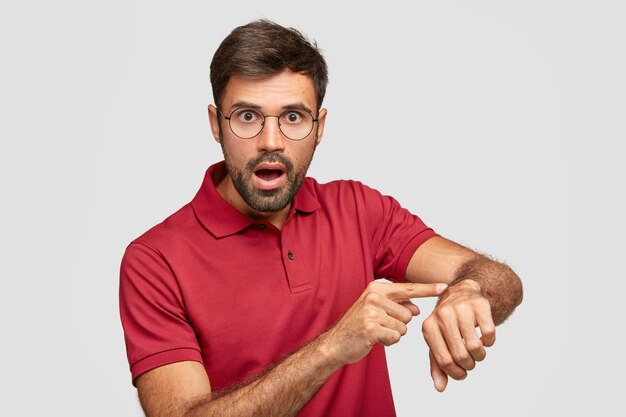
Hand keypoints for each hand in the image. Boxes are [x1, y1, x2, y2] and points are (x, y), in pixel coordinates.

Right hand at [321, 281, 446, 366]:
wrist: (335, 343)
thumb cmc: (358, 326)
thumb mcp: (376, 309)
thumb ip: (397, 305)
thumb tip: (416, 309)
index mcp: (376, 288)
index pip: (408, 288)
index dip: (428, 289)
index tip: (445, 287)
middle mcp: (374, 296)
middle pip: (409, 314)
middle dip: (399, 324)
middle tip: (379, 325)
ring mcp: (372, 311)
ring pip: (403, 327)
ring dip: (393, 334)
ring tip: (376, 332)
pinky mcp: (371, 328)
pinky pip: (395, 337)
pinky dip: (388, 342)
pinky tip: (374, 339)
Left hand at [422, 279, 495, 391]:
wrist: (461, 292)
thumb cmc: (447, 322)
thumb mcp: (437, 340)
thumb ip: (437, 364)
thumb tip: (439, 388)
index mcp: (428, 327)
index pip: (444, 361)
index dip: (456, 373)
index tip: (461, 373)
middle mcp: (443, 315)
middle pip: (461, 356)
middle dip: (469, 365)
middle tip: (470, 362)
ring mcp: (461, 308)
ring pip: (475, 346)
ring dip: (480, 356)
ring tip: (477, 352)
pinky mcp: (479, 305)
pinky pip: (489, 333)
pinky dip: (489, 342)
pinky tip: (483, 338)